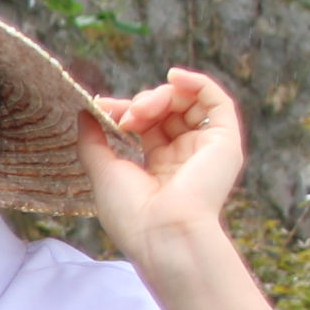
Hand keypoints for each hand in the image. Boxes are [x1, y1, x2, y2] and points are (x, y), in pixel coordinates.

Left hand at [79, 68, 243, 264]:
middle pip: (166, 110)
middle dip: (141, 103)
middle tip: (126, 116)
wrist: (162, 233)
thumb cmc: (131, 212)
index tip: (102, 108)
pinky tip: (173, 77)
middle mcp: (185, 156)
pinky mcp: (224, 142)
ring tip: (141, 110)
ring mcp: (205, 148)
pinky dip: (196, 83)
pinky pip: (217, 101)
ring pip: (187, 102)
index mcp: (158, 167)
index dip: (125, 110)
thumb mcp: (103, 171)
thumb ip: (92, 140)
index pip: (146, 124)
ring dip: (161, 97)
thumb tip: (85, 112)